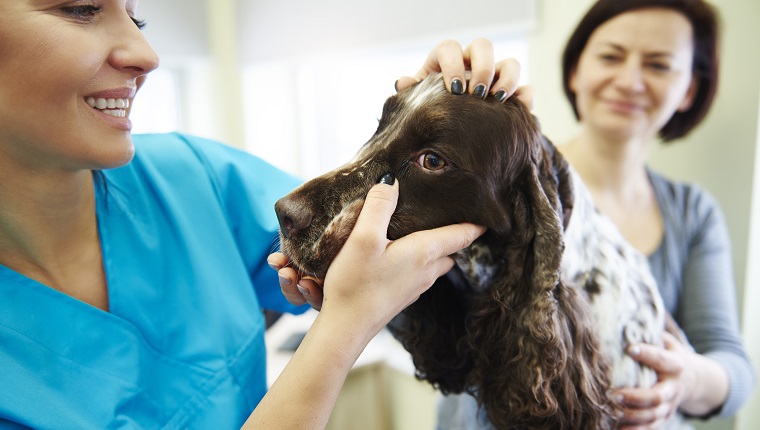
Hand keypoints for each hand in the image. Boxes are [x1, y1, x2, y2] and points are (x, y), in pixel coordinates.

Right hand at [269, 178, 484, 325]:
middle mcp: (426, 271)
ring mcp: (415, 287)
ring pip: (437, 262)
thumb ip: (379, 207)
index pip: (462, 234)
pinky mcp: (402, 297)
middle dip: (457, 232)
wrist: (345, 329)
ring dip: (438, 247)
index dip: (477, 221)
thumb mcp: (363, 239)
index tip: (489, 208)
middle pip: (452, 249)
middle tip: (454, 213)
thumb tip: (392, 182)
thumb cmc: (355, 284)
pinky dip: (421, 260)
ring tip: (428, 229)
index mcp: (424, 253)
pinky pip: (421, 273)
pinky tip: (402, 254)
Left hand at [395, 38, 533, 107]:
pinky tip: (519, 110)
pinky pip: (526, 89)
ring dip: (506, 79)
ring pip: (510, 63)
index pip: (450, 48)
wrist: (447, 130)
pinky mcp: (512, 94)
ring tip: (498, 100)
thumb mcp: (420, 100)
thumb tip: (402, 83)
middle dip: (482, 68)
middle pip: (483, 47)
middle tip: (477, 92)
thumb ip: (412, 91)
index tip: (453, 88)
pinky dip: (525, 97)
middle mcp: (473, 63)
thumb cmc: (430, 108)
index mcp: (447, 60)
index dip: (453, 64)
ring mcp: (495, 77)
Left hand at [615, 332, 686, 428]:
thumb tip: (626, 313)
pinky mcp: (663, 417)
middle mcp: (673, 388)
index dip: (648, 354)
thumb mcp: (667, 342)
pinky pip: (651, 428)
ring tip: (611, 411)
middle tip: (613, 394)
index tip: (630, 348)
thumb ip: (650, 332)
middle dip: (635, 397)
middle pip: (657, 397)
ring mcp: (669, 406)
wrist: (695, 381)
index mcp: (675, 365)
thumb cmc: (670, 355)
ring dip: (631, 416)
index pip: (662, 359)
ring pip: (652, 416)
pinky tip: (616, 429)